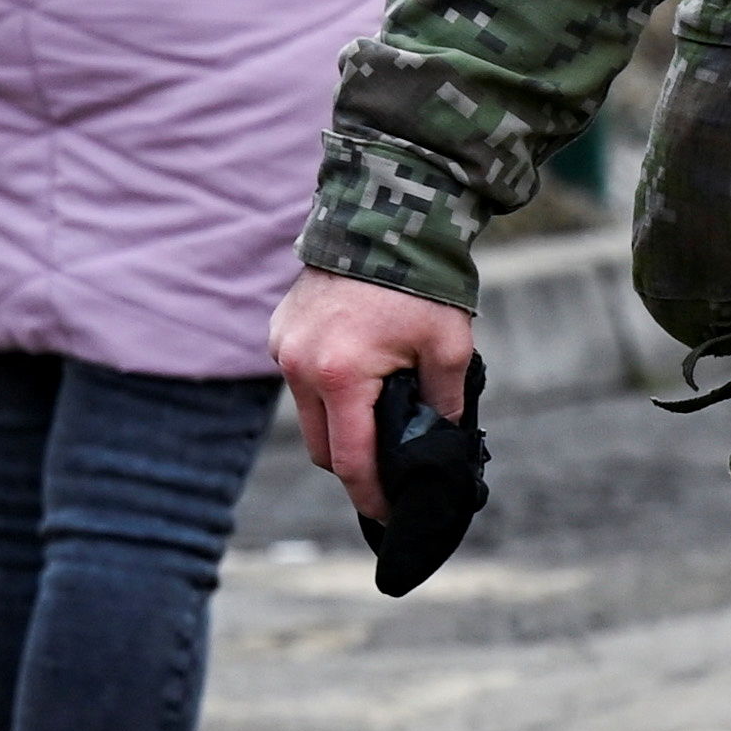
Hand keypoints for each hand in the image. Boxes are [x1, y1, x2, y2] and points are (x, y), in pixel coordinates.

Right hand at [274, 268, 479, 516]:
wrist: (384, 216)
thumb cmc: (422, 286)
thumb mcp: (450, 350)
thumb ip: (445, 405)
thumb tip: (443, 444)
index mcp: (340, 376)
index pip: (349, 461)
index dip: (370, 495)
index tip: (387, 514)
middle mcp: (300, 366)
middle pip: (321, 446)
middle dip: (353, 466)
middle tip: (388, 473)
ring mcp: (284, 347)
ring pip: (308, 415)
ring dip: (338, 425)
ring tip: (376, 421)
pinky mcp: (280, 330)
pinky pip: (300, 380)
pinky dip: (326, 391)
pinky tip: (358, 381)